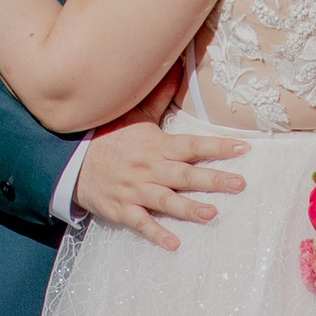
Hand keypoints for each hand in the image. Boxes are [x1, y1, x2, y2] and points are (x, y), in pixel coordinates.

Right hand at [74, 101, 248, 252]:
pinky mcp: (122, 209)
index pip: (192, 145)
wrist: (72, 161)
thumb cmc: (109, 138)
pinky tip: (174, 244)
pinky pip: (141, 223)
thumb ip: (159, 99)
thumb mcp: (134, 116)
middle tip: (239, 184)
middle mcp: (149, 168)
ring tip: (211, 214)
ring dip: (188, 208)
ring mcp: (136, 190)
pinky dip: (156, 234)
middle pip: (185, 174)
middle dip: (213, 180)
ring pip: (166, 200)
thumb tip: (179, 71)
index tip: (243, 148)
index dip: (217, 147)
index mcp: (156, 146)